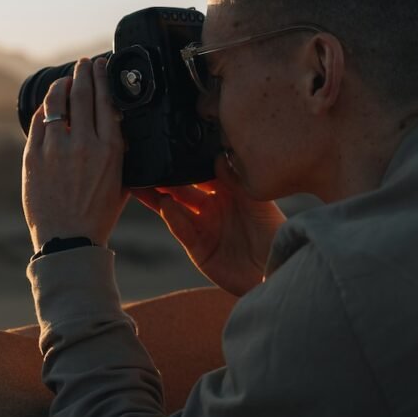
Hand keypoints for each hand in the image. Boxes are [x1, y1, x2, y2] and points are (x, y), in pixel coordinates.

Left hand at [22, 56, 129, 250]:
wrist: (68, 241)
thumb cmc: (98, 215)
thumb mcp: (122, 181)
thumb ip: (120, 152)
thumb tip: (117, 124)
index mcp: (110, 150)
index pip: (106, 100)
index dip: (102, 77)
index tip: (102, 65)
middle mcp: (83, 144)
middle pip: (82, 93)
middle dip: (83, 72)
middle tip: (84, 64)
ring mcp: (55, 149)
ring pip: (56, 102)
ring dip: (62, 85)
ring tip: (66, 80)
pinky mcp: (33, 157)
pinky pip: (38, 122)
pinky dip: (44, 109)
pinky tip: (48, 105)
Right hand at [132, 157, 284, 295]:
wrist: (275, 269)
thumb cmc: (272, 231)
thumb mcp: (255, 199)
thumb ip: (234, 178)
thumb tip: (216, 155)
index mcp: (226, 192)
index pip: (199, 173)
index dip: (184, 162)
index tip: (169, 148)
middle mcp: (211, 207)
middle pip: (181, 189)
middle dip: (164, 178)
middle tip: (147, 163)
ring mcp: (202, 227)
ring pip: (174, 208)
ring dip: (157, 196)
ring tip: (141, 182)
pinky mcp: (197, 247)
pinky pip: (181, 229)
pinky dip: (172, 217)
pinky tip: (165, 205)